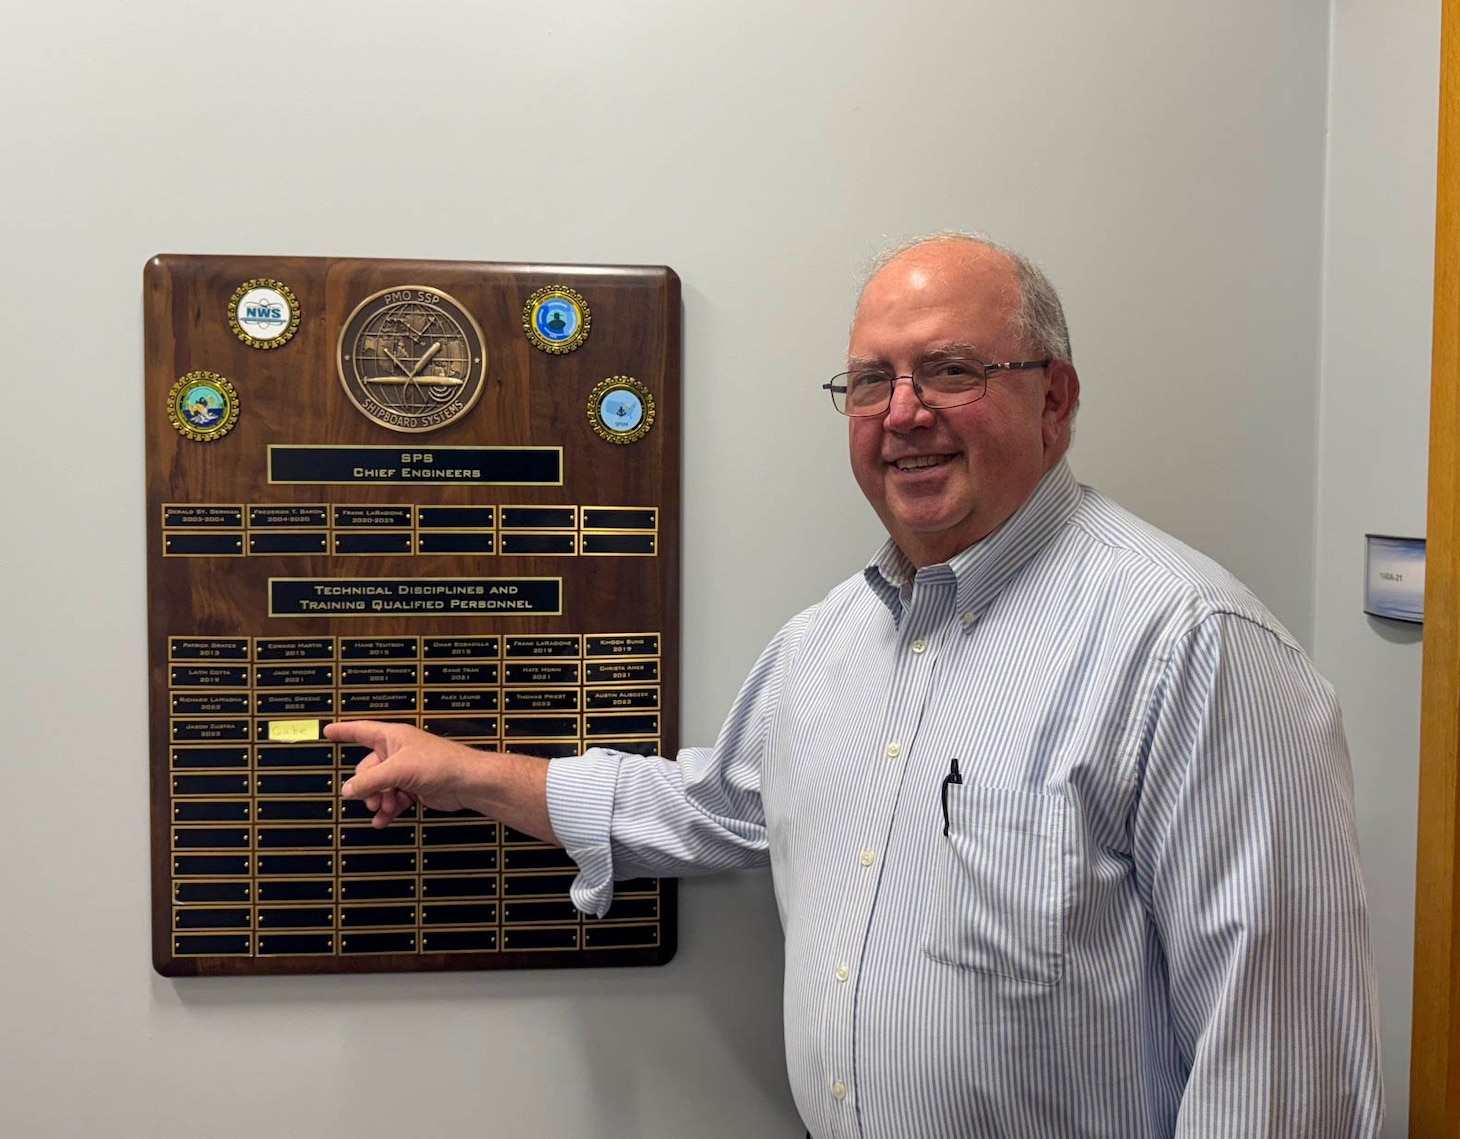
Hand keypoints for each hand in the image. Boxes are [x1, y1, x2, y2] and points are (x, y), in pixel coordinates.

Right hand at [326, 720, 487, 827]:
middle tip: (372, 799)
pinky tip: (384, 820)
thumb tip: (348, 790)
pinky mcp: (413, 788)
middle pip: (367, 769)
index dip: (344, 731)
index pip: (361, 731)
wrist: (466, 782)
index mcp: (392, 737)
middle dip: (368, 787)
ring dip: (378, 801)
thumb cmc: (440, 764)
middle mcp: (397, 752)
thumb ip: (370, 781)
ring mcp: (405, 771)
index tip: (328, 731)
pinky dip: (388, 810)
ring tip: (383, 810)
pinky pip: (392, 799)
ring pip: (379, 787)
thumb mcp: (398, 771)